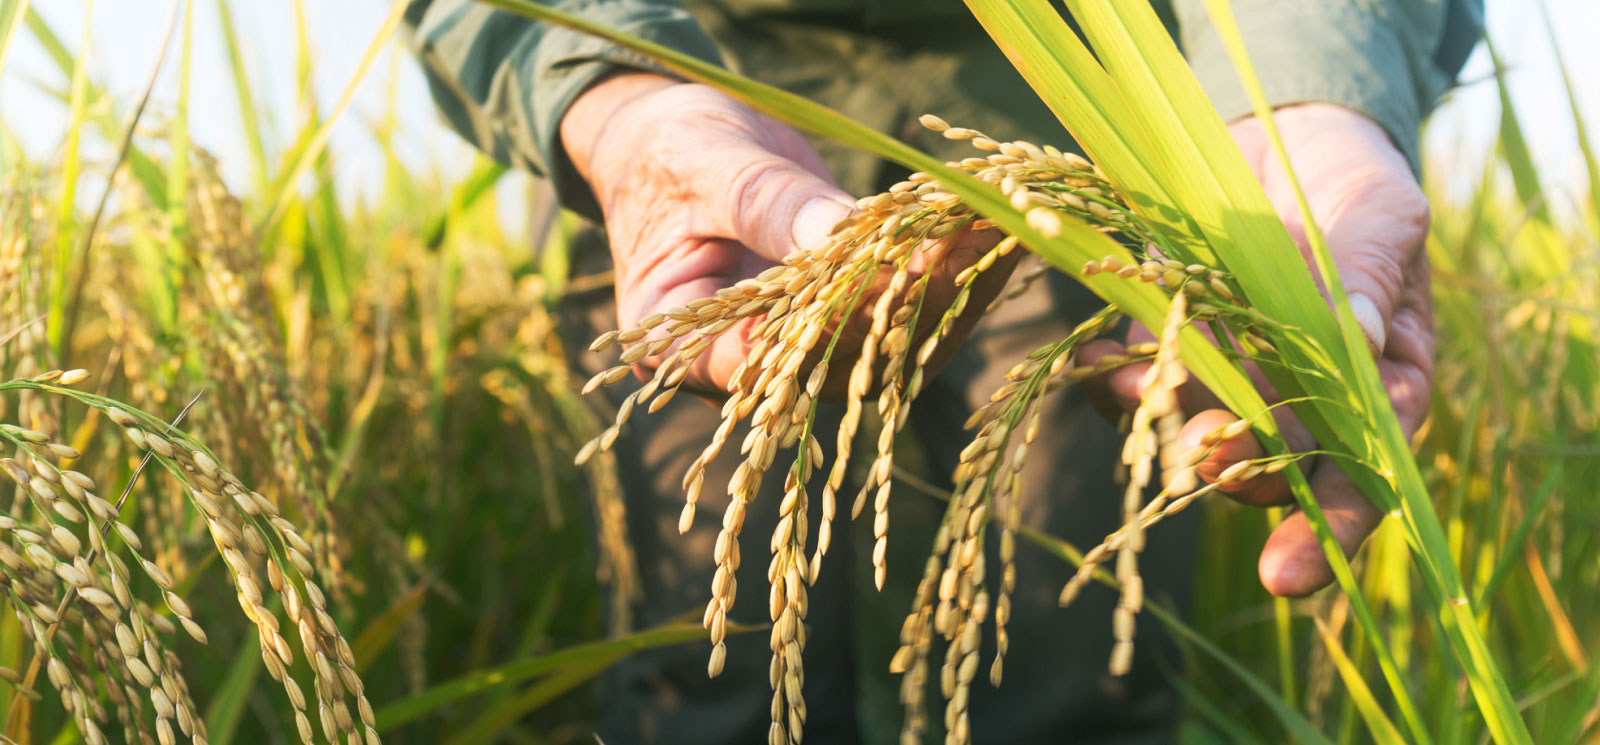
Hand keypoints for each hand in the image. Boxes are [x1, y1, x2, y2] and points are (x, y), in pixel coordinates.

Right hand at [562, 73, 1013, 395]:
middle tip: (966, 242)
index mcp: (683, 346)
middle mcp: (750, 368)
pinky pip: (906, 308)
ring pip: (888, 343)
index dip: (828, 326)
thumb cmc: (667, 153)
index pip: (759, 360)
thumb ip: (764, 204)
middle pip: (839, 357)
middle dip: (908, 300)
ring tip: (998, 227)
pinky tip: (992, 225)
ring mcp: (805, 349)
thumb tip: (837, 234)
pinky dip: (952, 268)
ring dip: (949, 287)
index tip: (889, 278)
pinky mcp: (849, 319)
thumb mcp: (702, 164)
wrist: (677, 145)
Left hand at [1082, 104, 1433, 596]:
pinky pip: (1134, 380)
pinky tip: (1101, 371)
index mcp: (1375, 386)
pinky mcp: (1163, 338)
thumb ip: (1370, 273)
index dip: (1330, 529)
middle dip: (1238, 471)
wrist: (1280, 129)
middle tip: (1206, 458)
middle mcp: (1298, 398)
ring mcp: (1225, 373)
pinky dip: (1116, 382)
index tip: (1287, 577)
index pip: (1363, 475)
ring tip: (1141, 406)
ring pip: (1195, 428)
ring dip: (1167, 429)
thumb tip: (1352, 328)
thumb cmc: (1355, 180)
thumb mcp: (1383, 215)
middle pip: (1271, 465)